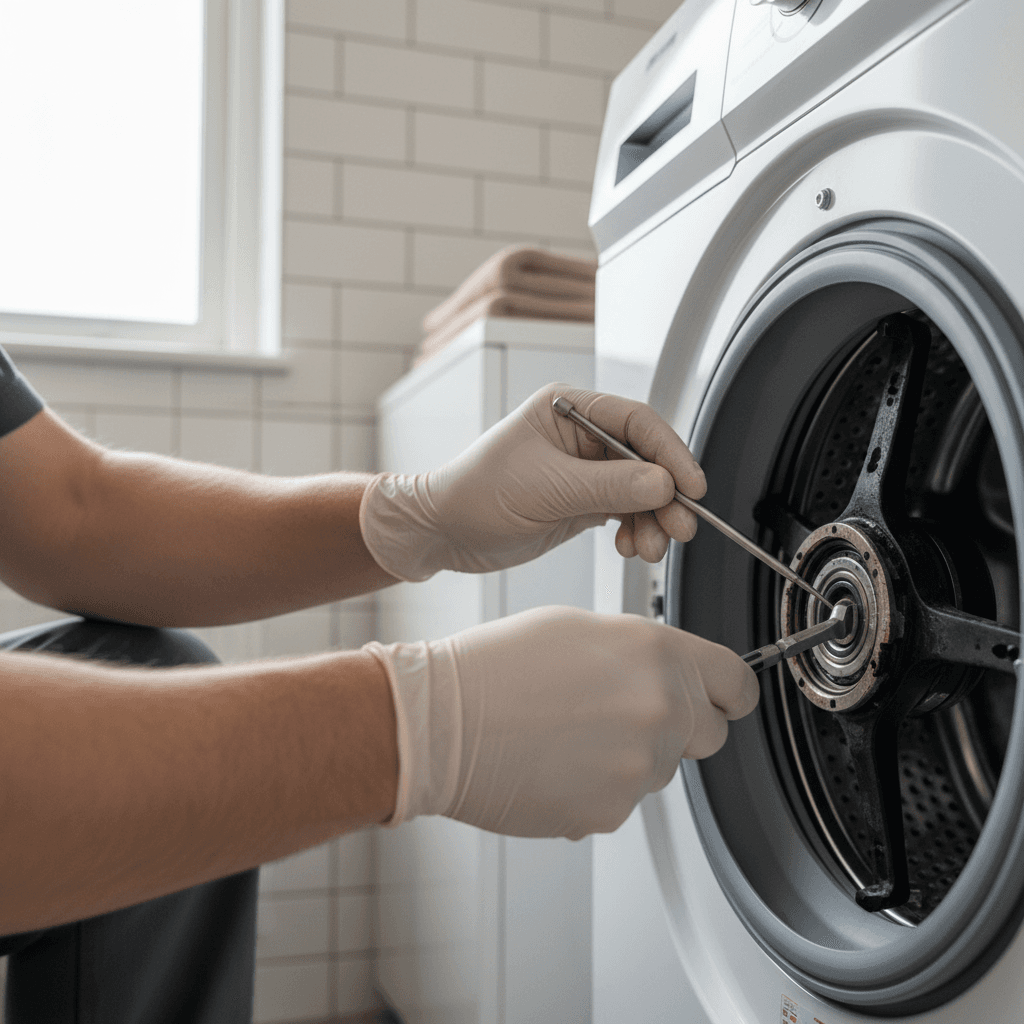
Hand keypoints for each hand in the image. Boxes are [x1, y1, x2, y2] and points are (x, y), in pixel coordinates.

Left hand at [359, 382, 706, 580]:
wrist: (444, 532)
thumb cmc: (477, 494)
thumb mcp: (548, 489)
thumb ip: (610, 487)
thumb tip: (664, 485)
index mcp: (569, 410)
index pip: (638, 422)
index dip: (671, 454)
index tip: (691, 487)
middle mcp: (581, 436)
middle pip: (646, 459)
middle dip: (667, 496)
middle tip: (679, 529)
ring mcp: (583, 470)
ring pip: (641, 490)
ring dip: (653, 521)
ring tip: (649, 549)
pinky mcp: (582, 500)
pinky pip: (626, 511)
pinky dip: (635, 531)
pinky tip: (629, 547)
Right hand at [364, 606, 758, 838]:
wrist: (442, 721)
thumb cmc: (498, 665)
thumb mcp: (582, 628)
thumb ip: (643, 652)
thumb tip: (670, 673)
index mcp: (658, 654)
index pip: (739, 684)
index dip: (730, 692)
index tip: (723, 698)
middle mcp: (660, 710)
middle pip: (709, 734)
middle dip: (679, 726)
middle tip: (623, 712)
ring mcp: (638, 767)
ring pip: (660, 769)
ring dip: (631, 756)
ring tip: (570, 732)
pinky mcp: (611, 812)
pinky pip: (623, 801)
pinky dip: (598, 787)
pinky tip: (556, 761)